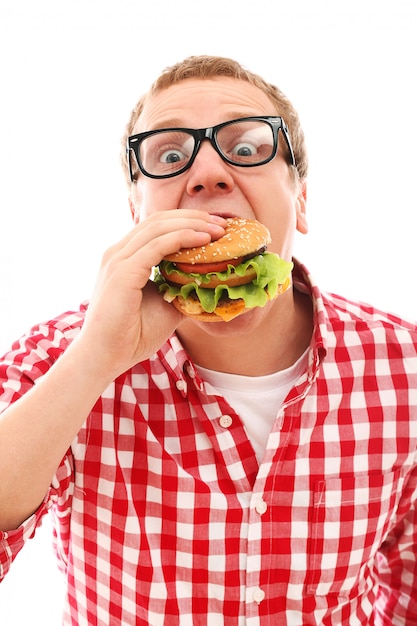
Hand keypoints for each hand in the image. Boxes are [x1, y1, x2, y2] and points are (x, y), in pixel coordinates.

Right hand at [78, 210, 225, 378]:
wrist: (105, 357)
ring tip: (218, 230)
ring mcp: (118, 260)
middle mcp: (118, 253)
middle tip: (222, 224)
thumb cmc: (131, 336)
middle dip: (194, 218)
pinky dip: (183, 238)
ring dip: (192, 225)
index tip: (215, 227)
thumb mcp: (165, 306)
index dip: (187, 221)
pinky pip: (157, 246)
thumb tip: (209, 283)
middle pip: (159, 221)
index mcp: (125, 258)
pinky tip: (203, 240)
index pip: (157, 227)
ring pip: (159, 228)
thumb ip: (181, 289)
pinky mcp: (122, 272)